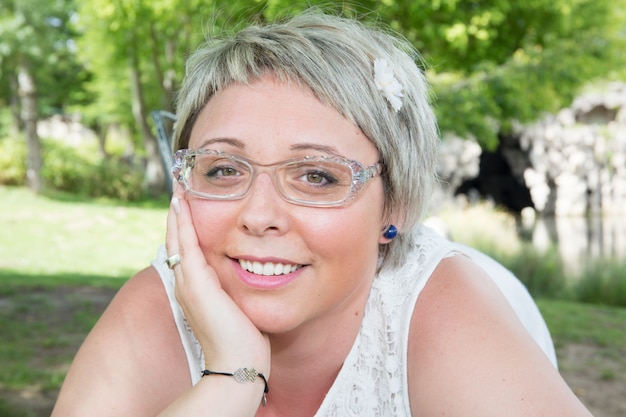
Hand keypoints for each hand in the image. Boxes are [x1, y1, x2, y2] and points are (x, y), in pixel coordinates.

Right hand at [166, 188, 269, 373]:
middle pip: (177, 240)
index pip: (187, 249)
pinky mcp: (195, 282)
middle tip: (179, 187)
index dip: (186, 227)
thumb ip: (238, 288)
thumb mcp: (240, 305)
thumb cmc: (244, 338)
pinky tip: (181, 202)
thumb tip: (256, 275)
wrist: (239, 361)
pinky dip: (182, 222)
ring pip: (177, 238)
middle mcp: (185, 283)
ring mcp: (187, 282)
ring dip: (177, 212)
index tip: (189, 204)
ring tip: (177, 187)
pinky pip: (185, 244)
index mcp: (195, 288)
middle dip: (178, 214)